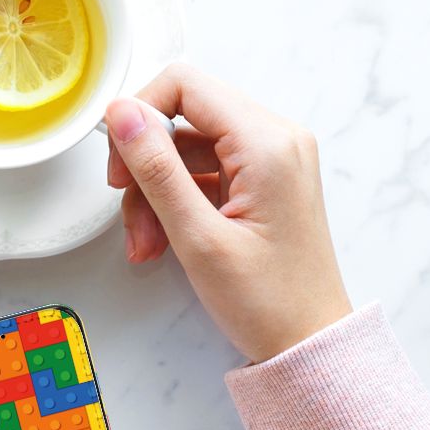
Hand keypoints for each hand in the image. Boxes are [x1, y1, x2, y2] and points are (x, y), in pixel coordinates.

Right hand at [105, 64, 350, 362]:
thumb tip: (121, 113)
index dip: (140, 115)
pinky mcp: (264, 181)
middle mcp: (276, 139)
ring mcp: (272, 160)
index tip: (119, 164)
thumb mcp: (198, 237)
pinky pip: (205, 173)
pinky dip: (177, 203)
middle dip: (146, 166)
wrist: (310, 344)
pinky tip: (164, 242)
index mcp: (267, 143)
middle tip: (129, 215)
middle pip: (184, 118)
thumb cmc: (267, 302)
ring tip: (147, 245)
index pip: (185, 85)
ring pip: (188, 150)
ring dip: (156, 193)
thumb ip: (156, 169)